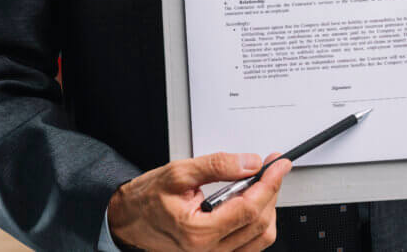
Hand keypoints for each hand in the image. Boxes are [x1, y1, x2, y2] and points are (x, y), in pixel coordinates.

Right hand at [107, 151, 290, 251]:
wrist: (128, 220)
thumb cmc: (146, 200)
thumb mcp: (178, 173)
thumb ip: (217, 166)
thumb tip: (249, 163)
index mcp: (199, 232)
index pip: (250, 208)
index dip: (270, 182)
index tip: (278, 164)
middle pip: (260, 223)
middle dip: (271, 191)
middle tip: (271, 168)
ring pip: (260, 237)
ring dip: (267, 208)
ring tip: (261, 183)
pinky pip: (250, 245)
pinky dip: (257, 222)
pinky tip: (252, 202)